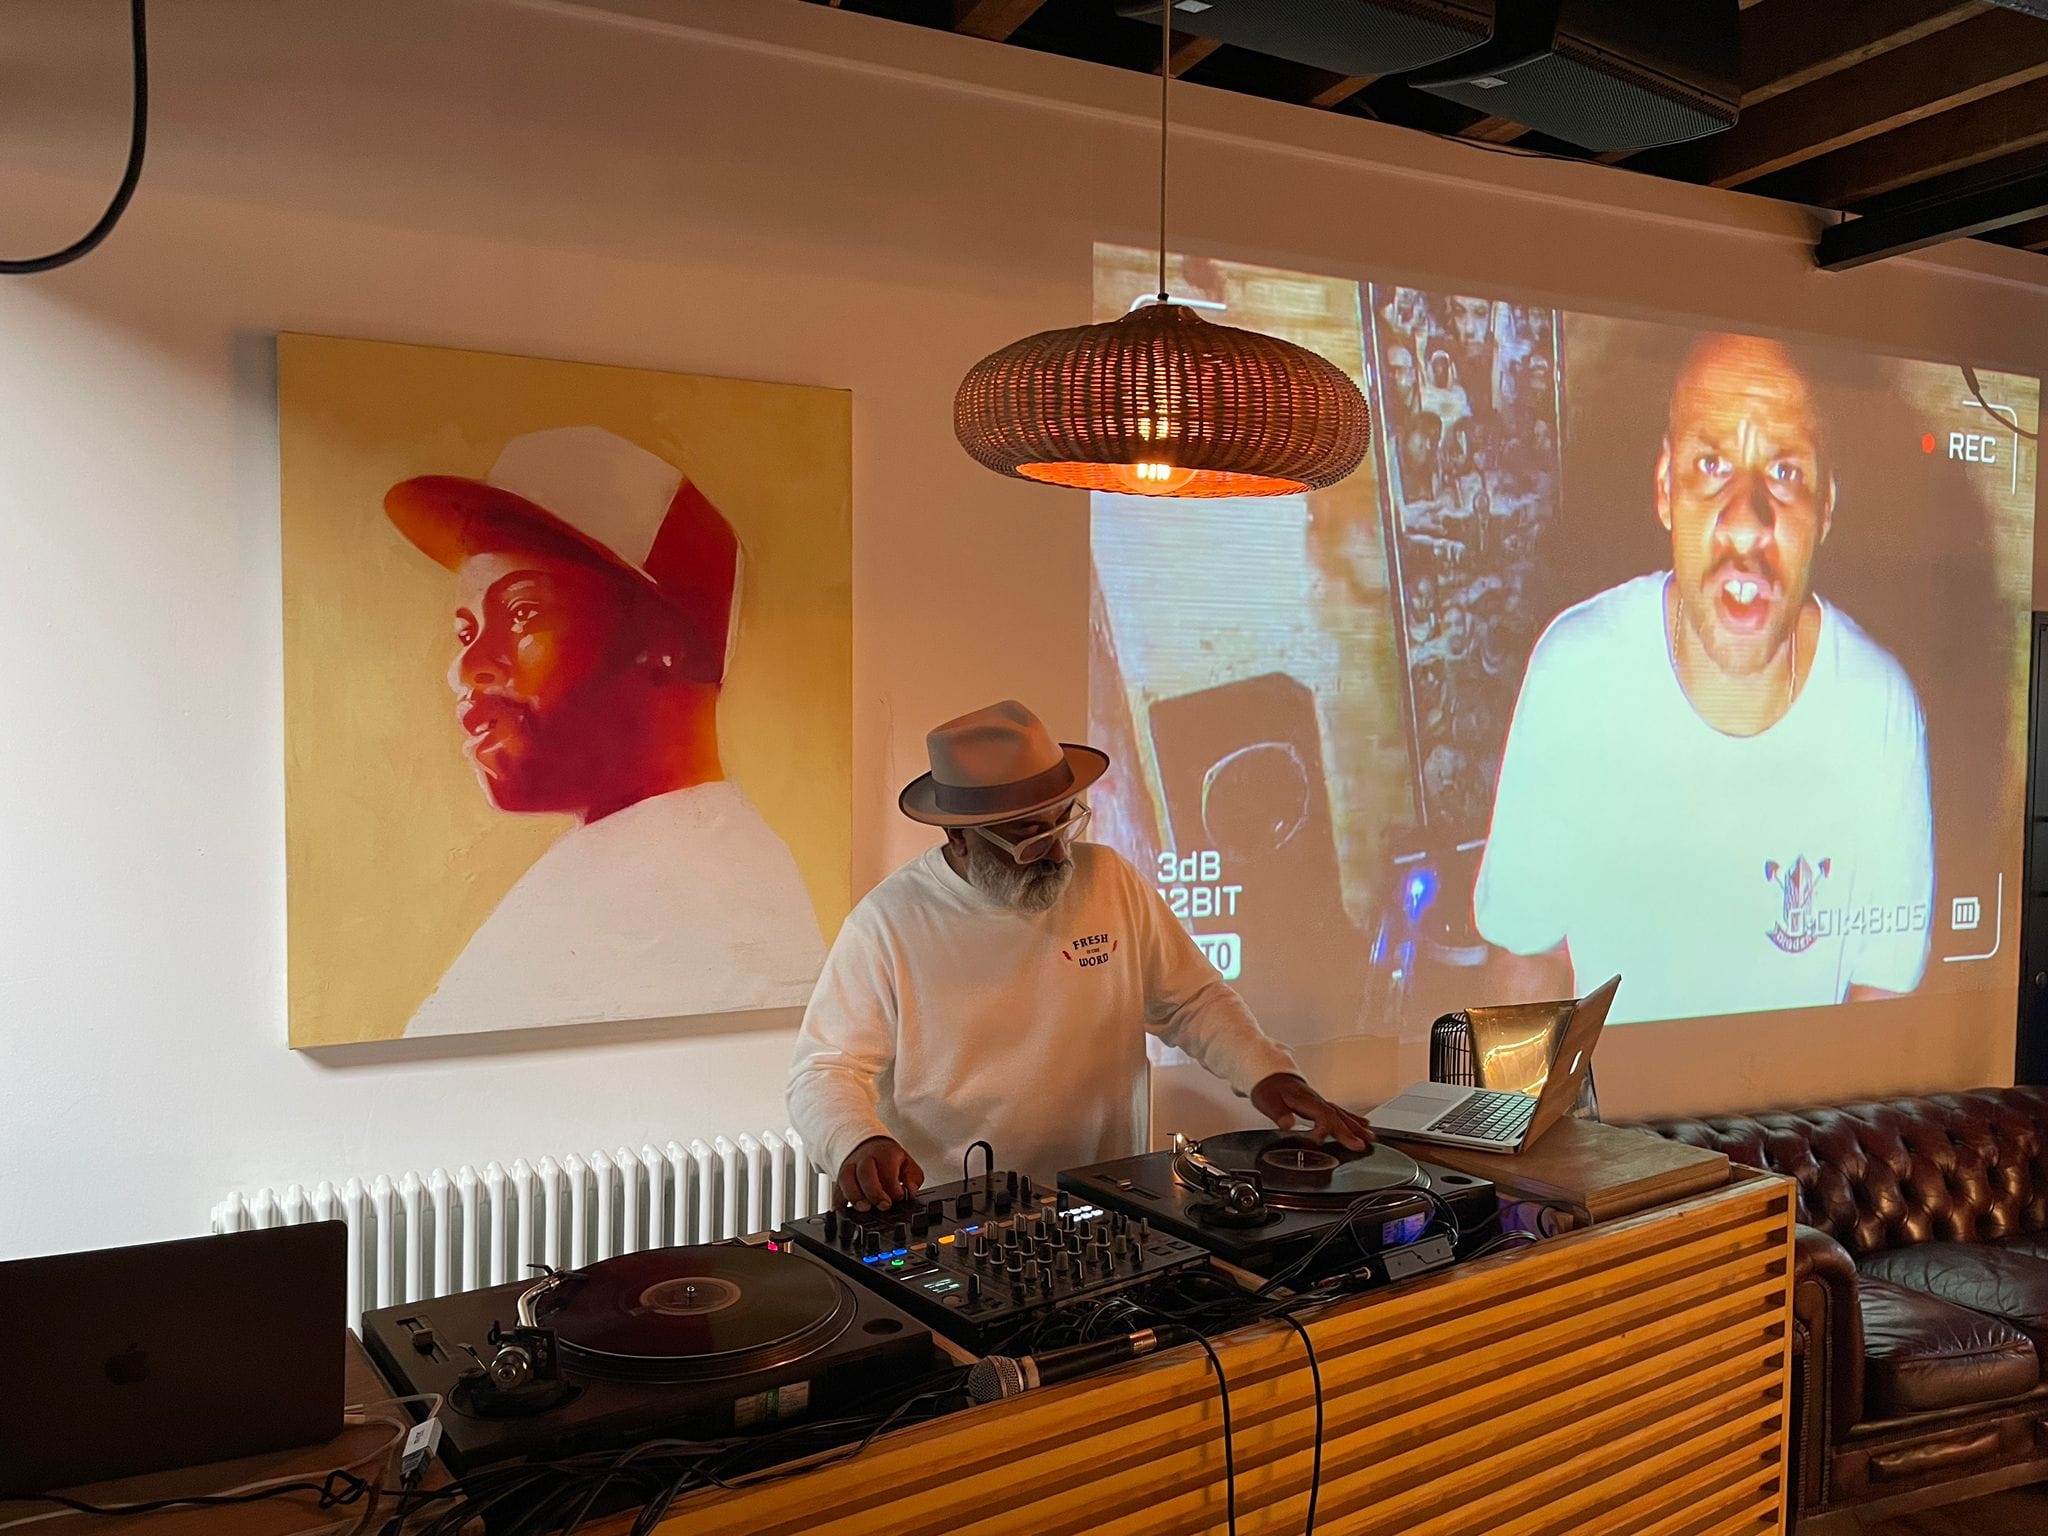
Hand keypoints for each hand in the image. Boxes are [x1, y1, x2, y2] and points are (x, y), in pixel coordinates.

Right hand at [836, 1136, 924, 1211]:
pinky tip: (846, 1213)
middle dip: (874, 1191)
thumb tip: (909, 1192)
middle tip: (883, 1206)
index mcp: (884, 1153)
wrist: (867, 1145)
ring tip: (864, 1209)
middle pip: (865, 1172)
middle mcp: (864, 1159)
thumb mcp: (908, 1164)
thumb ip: (912, 1179)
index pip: (887, 1170)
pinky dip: (839, 1203)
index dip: (894, 1187)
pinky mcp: (840, 1180)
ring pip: (846, 1178)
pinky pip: (836, 1191)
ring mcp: (850, 1168)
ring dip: (854, 1196)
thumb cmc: (889, 1159)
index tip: (899, 1198)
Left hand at [1250, 1074, 1372, 1150]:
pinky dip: (1352, 1118)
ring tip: (1370, 1137)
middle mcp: (1316, 1100)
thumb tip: (1287, 1123)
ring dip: (1356, 1126)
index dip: (1324, 1129)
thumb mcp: (1267, 1101)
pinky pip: (1339, 1110)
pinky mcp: (1319, 1102)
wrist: (1268, 1072)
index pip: (1321, 1115)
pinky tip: (1361, 1124)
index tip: (1319, 1142)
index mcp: (1305, 1100)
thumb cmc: (1268, 1086)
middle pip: (1337, 1116)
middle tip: (1362, 1145)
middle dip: (1350, 1131)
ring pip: (1341, 1113)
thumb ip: (1278, 1113)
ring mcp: (1319, 1101)